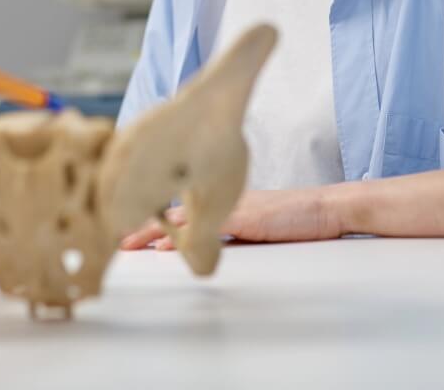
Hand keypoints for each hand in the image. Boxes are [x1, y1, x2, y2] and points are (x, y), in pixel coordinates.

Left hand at [118, 187, 343, 250]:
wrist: (325, 208)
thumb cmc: (294, 216)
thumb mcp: (253, 220)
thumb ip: (226, 227)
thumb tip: (195, 245)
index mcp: (223, 196)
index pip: (181, 205)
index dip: (154, 215)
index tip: (129, 224)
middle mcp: (222, 197)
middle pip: (174, 209)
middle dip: (144, 223)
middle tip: (117, 236)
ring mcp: (232, 206)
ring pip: (184, 216)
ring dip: (155, 230)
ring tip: (128, 242)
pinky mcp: (244, 218)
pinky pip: (206, 227)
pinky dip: (183, 237)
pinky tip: (165, 247)